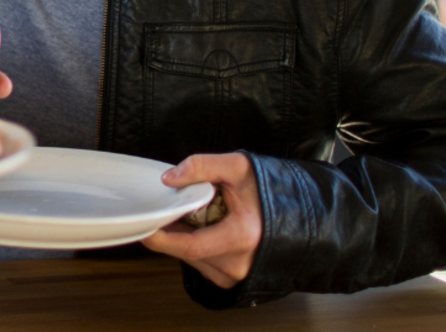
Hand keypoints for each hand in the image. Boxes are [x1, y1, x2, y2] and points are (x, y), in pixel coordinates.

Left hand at [141, 153, 261, 288]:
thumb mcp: (239, 167)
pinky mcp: (235, 279)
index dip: (161, 237)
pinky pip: (203, 263)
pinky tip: (202, 228)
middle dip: (170, 232)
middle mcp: (240, 263)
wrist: (302, 212)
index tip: (144, 224)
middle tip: (166, 208)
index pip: (189, 245)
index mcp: (242, 237)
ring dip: (183, 239)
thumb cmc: (273, 190)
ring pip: (193, 259)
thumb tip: (169, 178)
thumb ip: (202, 166)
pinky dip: (195, 247)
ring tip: (190, 214)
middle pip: (187, 252)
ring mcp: (238, 275)